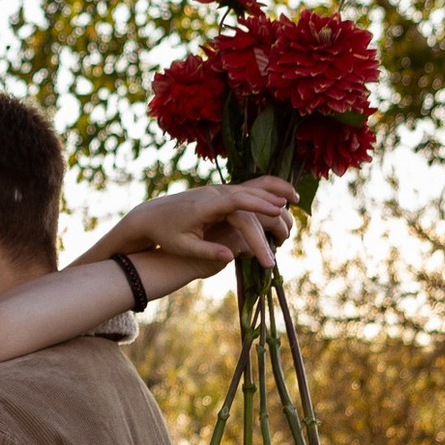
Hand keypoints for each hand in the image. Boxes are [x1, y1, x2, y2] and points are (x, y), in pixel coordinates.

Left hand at [107, 175, 294, 272]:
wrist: (151, 216)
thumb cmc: (166, 234)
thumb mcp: (183, 246)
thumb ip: (207, 252)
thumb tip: (231, 258)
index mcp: (205, 205)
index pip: (236, 203)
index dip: (257, 207)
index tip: (276, 214)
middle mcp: (214, 192)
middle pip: (247, 197)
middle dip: (268, 210)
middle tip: (287, 227)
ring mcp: (218, 190)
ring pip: (249, 187)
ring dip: (271, 192)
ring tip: (294, 199)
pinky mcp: (220, 193)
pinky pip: (246, 188)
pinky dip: (264, 190)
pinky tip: (280, 196)